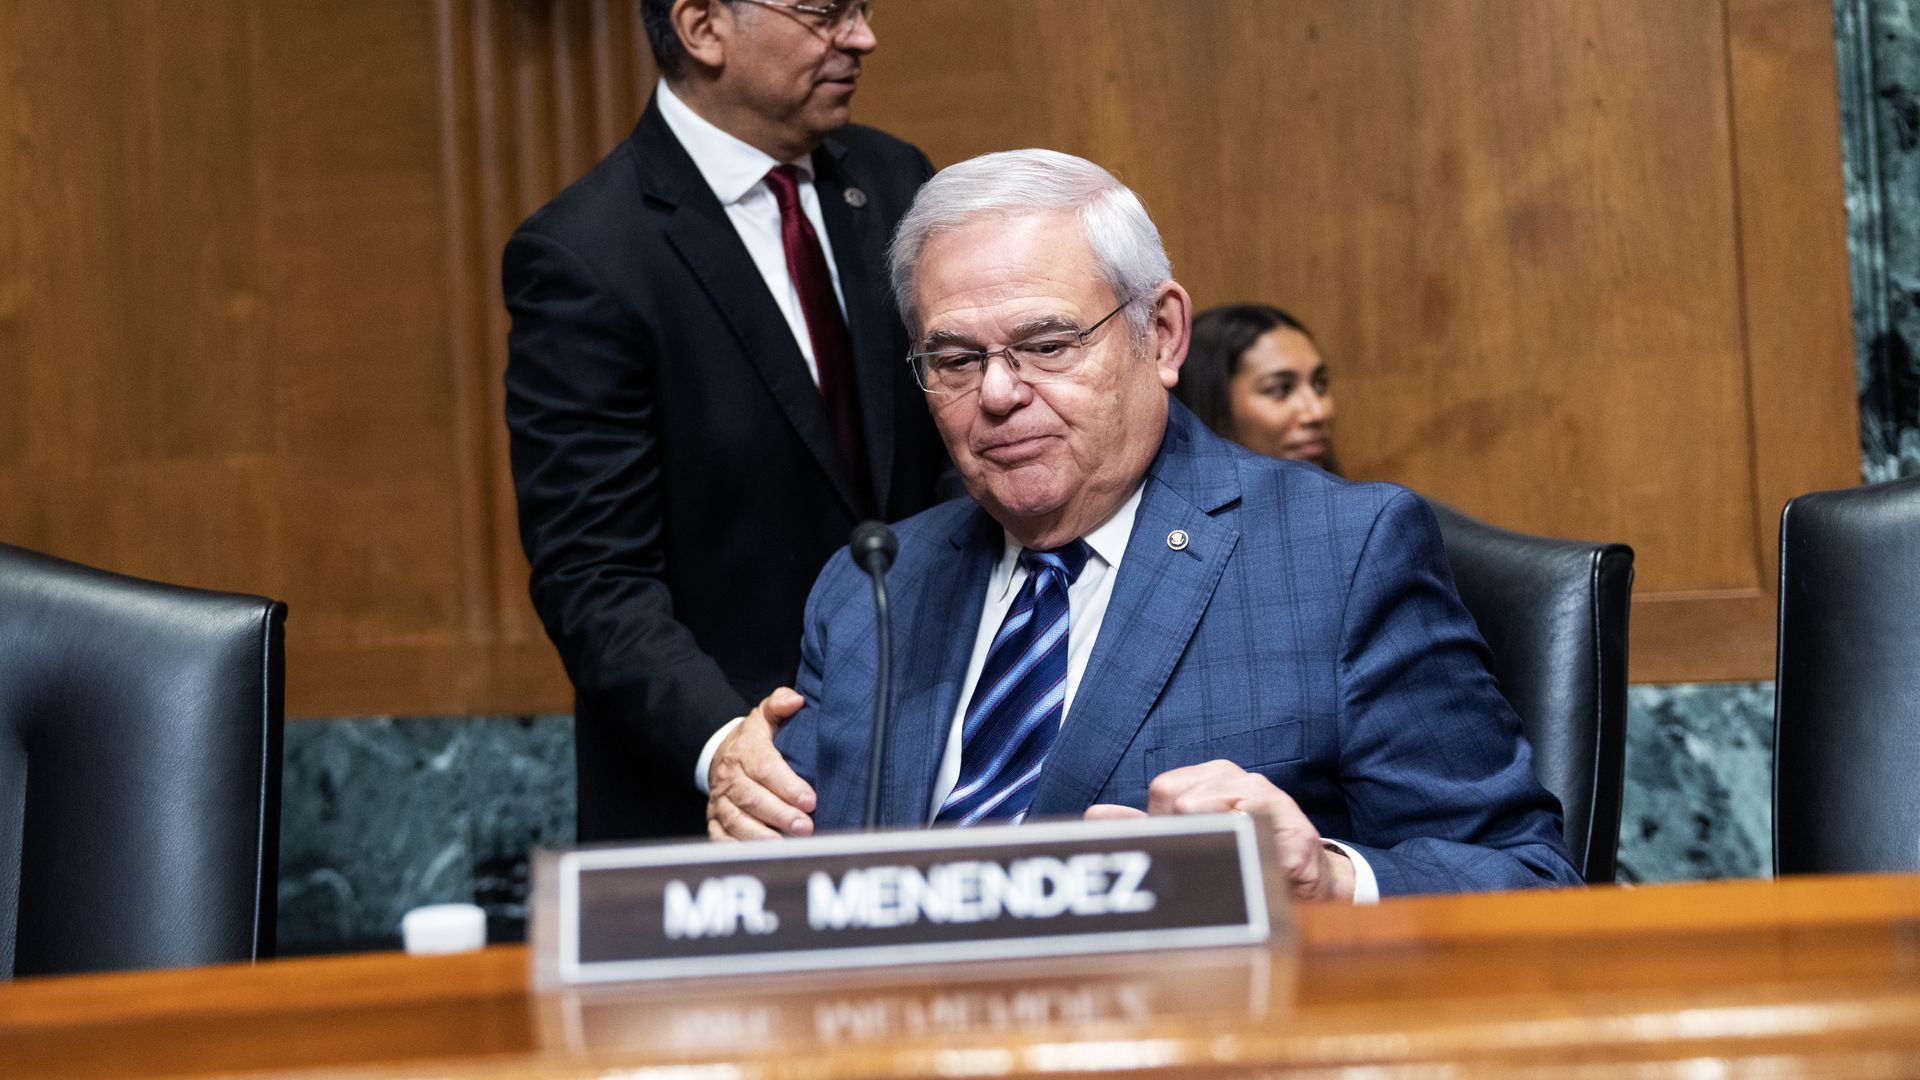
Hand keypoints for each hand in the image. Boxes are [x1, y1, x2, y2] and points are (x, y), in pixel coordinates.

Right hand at [706, 687, 815, 841]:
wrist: (720, 754)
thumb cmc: (753, 739)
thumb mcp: (765, 716)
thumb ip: (779, 704)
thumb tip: (796, 700)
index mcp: (744, 750)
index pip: (764, 768)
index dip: (787, 785)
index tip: (810, 800)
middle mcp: (728, 777)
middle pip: (751, 798)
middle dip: (779, 815)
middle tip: (806, 826)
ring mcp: (719, 801)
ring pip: (736, 821)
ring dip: (761, 836)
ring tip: (787, 844)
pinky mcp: (714, 821)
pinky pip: (721, 838)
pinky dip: (739, 848)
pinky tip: (762, 854)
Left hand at [1084, 759, 1354, 902]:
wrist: (1303, 881)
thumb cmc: (1241, 855)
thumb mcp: (1191, 837)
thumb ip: (1146, 827)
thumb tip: (1094, 815)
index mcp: (1210, 776)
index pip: (1163, 790)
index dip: (1165, 826)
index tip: (1185, 846)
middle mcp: (1237, 777)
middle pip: (1180, 800)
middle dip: (1187, 838)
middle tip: (1212, 858)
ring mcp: (1268, 797)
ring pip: (1210, 815)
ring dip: (1215, 850)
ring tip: (1233, 863)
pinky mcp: (1294, 827)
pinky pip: (1253, 838)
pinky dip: (1246, 860)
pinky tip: (1253, 867)